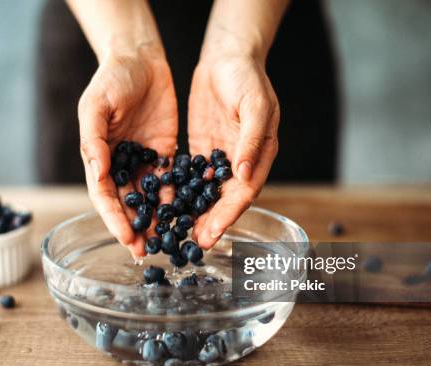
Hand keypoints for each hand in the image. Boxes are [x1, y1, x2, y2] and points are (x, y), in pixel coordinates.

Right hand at [78, 49, 177, 257]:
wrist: (140, 58)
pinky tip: (183, 215)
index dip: (114, 219)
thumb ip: (93, 140)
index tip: (127, 238)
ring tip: (165, 241)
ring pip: (149, 198)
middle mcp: (120, 165)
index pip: (104, 195)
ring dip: (155, 221)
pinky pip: (170, 181)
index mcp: (98, 156)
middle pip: (126, 204)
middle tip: (146, 252)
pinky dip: (175, 199)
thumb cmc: (111, 78)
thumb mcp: (95, 105)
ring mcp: (143, 161)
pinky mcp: (164, 153)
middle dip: (134, 228)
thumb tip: (98, 174)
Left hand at [188, 54, 279, 248]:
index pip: (244, 192)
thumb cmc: (247, 77)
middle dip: (211, 222)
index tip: (213, 233)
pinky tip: (169, 206)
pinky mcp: (203, 151)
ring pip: (208, 193)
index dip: (228, 215)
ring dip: (196, 213)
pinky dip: (184, 193)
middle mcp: (242, 162)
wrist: (226, 57)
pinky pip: (192, 177)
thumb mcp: (255, 105)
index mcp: (260, 154)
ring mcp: (221, 158)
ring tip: (179, 232)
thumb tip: (244, 174)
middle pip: (225, 199)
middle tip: (192, 242)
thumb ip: (251, 140)